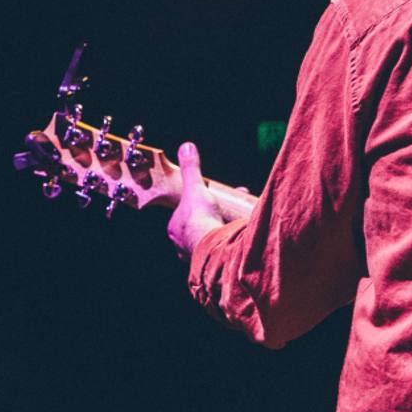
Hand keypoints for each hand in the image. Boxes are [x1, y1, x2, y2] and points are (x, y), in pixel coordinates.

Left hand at [168, 142, 230, 259]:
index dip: (200, 203)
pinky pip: (218, 252)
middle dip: (214, 217)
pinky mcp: (211, 264)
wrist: (214, 246)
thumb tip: (186, 147)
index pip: (185, 213)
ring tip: (236, 224)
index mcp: (175, 227)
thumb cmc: (200, 218)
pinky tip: (236, 240)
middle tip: (228, 210)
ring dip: (220, 231)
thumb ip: (191, 169)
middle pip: (198, 227)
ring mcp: (196, 255)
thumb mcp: (196, 187)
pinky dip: (227, 245)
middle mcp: (181, 244)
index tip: (214, 198)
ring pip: (208, 240)